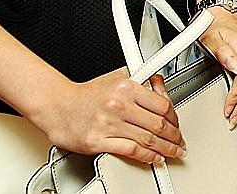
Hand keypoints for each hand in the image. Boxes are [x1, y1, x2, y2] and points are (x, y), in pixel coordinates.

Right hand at [27, 68, 183, 166]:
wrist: (57, 106)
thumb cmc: (85, 95)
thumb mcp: (115, 78)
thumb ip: (138, 81)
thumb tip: (160, 85)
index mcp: (126, 87)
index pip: (162, 104)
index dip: (174, 118)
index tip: (177, 124)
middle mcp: (119, 104)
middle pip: (158, 124)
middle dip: (174, 136)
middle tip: (179, 141)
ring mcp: (109, 124)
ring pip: (147, 139)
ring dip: (165, 148)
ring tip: (173, 152)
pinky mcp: (98, 141)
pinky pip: (130, 150)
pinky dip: (146, 156)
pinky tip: (154, 158)